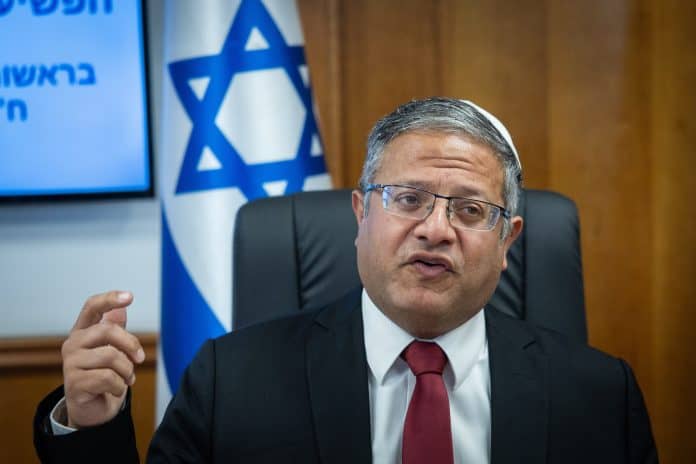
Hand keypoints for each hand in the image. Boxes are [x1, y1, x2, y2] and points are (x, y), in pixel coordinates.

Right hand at [61, 291, 145, 427]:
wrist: (93, 409)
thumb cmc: (104, 375)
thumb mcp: (112, 350)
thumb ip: (115, 330)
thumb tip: (121, 309)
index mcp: (83, 331)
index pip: (92, 307)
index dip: (109, 299)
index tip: (129, 296)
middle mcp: (72, 344)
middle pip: (107, 330)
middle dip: (131, 344)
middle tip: (140, 358)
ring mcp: (70, 363)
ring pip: (111, 356)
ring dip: (127, 370)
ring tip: (126, 378)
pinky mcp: (74, 383)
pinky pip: (108, 378)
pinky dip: (119, 386)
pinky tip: (115, 389)